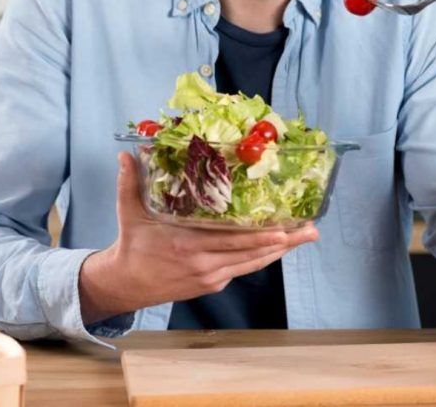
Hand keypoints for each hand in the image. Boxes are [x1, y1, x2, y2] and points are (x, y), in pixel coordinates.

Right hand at [78, 152, 317, 323]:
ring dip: (281, 251)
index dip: (259, 236)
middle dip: (284, 242)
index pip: (230, 240)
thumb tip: (125, 152)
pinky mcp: (213, 284)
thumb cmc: (132, 244)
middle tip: (310, 230)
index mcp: (187, 243)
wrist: (126, 284)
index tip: (284, 228)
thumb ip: (130, 181)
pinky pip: (243, 268)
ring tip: (306, 237)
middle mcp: (203, 263)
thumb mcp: (129, 212)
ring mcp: (210, 276)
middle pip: (251, 253)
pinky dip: (263, 258)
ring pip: (252, 264)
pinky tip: (280, 247)